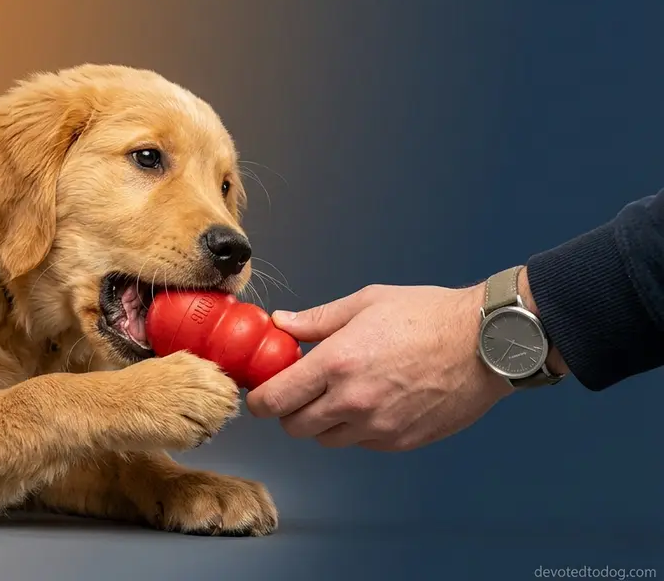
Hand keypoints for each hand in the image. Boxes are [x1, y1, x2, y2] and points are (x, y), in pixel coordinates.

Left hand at [245, 282, 513, 451]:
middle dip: (290, 410)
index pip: (274, 399)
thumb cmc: (429, 316)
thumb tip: (282, 323)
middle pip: (294, 427)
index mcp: (337, 364)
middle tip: (301, 390)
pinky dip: (356, 429)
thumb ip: (317, 320)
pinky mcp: (401, 441)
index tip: (262, 391)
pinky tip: (371, 402)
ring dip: (323, 422)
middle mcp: (352, 402)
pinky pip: (360, 443)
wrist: (486, 343)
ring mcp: (378, 427)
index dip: (260, 399)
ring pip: (326, 439)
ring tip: (340, 394)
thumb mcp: (365, 303)